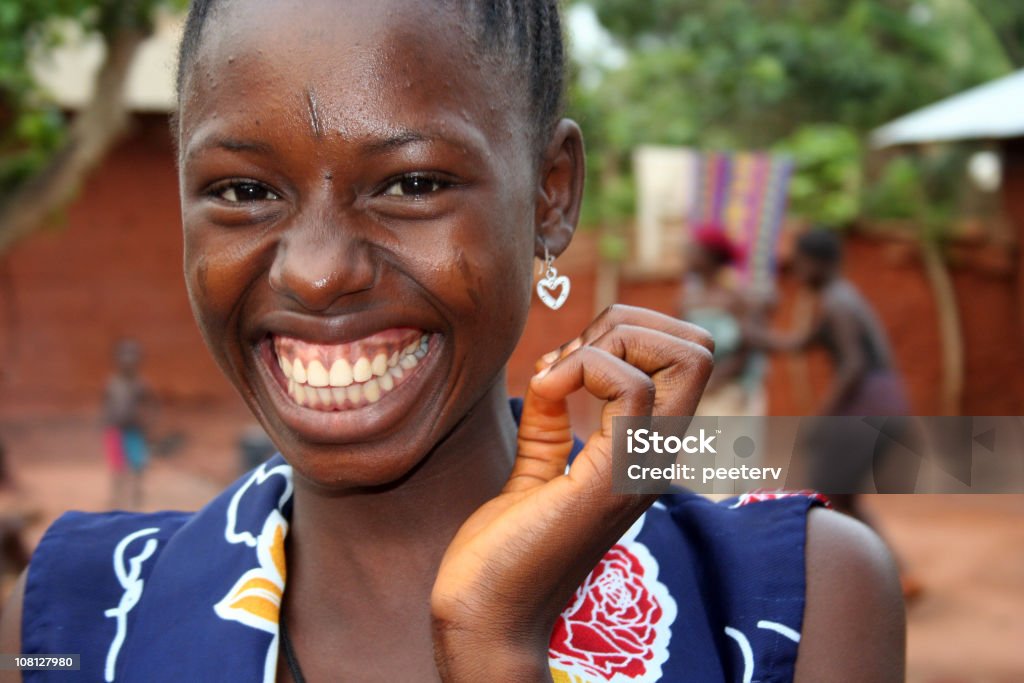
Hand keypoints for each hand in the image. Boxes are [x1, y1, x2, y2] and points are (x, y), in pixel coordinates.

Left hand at [431, 305, 713, 681]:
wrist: (485, 613)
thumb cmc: (505, 548)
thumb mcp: (536, 463)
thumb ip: (553, 416)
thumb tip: (557, 366)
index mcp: (643, 451)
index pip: (688, 360)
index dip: (627, 333)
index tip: (565, 361)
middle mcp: (656, 457)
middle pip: (699, 349)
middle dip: (627, 325)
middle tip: (567, 358)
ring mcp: (643, 468)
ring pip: (684, 357)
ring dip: (606, 341)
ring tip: (555, 375)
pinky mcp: (614, 478)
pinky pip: (632, 387)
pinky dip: (580, 365)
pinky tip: (544, 388)